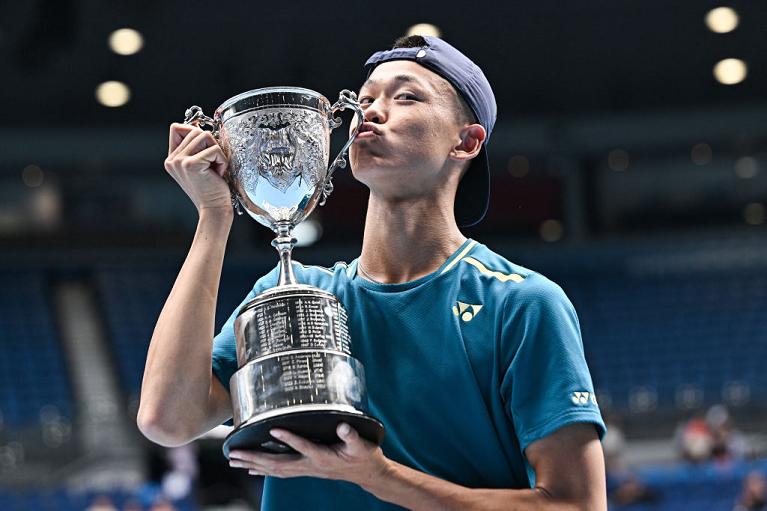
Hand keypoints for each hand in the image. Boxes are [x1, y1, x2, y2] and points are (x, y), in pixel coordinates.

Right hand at [164, 123, 231, 211]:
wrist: (214, 209)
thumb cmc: (212, 188)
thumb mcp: (200, 165)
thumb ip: (195, 147)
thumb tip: (199, 126)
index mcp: (171, 159)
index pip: (176, 128)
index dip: (194, 132)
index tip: (205, 149)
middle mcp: (172, 159)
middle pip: (195, 130)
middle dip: (210, 145)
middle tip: (212, 165)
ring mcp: (180, 161)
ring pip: (205, 135)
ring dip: (217, 152)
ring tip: (215, 169)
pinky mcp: (191, 164)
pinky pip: (214, 149)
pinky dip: (222, 160)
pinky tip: (218, 174)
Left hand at [228, 423, 391, 487]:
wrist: (367, 474)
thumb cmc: (364, 457)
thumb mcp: (362, 445)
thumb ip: (351, 435)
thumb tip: (342, 426)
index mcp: (323, 457)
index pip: (304, 447)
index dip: (289, 439)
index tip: (274, 429)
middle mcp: (310, 466)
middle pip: (278, 464)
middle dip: (255, 459)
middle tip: (234, 454)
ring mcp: (306, 469)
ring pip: (275, 469)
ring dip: (253, 465)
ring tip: (234, 461)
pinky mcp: (305, 469)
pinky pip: (280, 471)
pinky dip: (264, 470)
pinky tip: (252, 469)